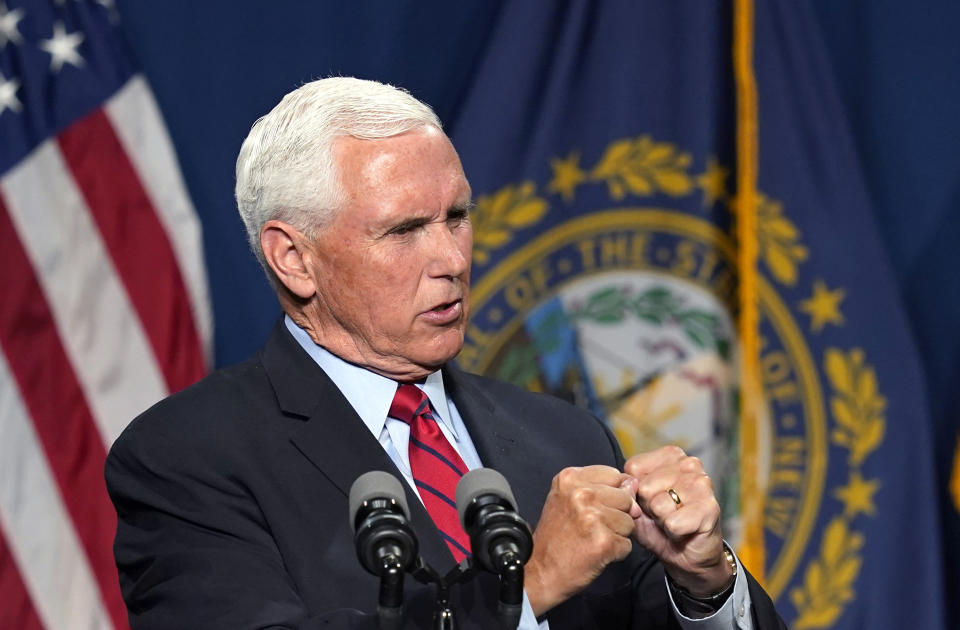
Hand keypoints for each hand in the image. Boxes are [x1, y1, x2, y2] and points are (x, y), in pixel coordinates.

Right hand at [525, 465, 642, 615]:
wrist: (540, 571)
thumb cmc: (555, 536)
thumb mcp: (567, 498)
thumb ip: (600, 486)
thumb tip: (633, 484)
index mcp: (570, 478)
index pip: (614, 475)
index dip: (611, 493)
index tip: (594, 507)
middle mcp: (581, 494)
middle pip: (625, 498)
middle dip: (616, 514)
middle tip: (591, 526)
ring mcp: (592, 517)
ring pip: (629, 522)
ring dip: (616, 534)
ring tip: (592, 538)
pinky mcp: (603, 541)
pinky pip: (627, 544)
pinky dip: (615, 552)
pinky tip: (596, 552)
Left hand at [625, 445, 733, 596]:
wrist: (689, 555)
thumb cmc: (662, 524)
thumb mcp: (636, 505)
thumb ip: (626, 491)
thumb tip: (628, 484)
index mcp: (670, 455)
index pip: (634, 467)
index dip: (636, 491)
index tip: (651, 500)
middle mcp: (689, 463)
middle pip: (645, 487)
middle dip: (649, 506)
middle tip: (664, 513)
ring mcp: (702, 483)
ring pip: (658, 505)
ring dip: (661, 520)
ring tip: (674, 520)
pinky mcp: (710, 507)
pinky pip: (673, 523)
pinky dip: (673, 532)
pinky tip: (683, 530)